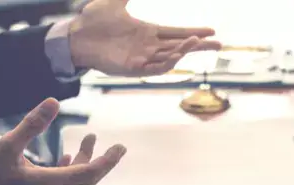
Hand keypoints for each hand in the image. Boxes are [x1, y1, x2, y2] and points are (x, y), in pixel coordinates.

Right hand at [0, 98, 126, 184]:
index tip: (120, 148)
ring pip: (77, 179)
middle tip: (118, 147)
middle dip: (105, 161)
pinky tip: (68, 158)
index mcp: (50, 183)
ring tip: (89, 138)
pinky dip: (72, 169)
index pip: (90, 172)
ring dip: (86, 160)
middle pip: (89, 177)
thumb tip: (52, 103)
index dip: (108, 159)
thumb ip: (31, 124)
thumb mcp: (8, 146)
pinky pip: (65, 183)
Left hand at [69, 0, 222, 76]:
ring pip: (171, 56)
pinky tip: (178, 54)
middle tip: (219, 44)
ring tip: (197, 41)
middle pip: (181, 46)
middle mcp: (149, 46)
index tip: (212, 30)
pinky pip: (156, 68)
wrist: (74, 36)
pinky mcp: (133, 68)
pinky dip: (169, 62)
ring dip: (185, 50)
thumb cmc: (92, 21)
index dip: (194, 31)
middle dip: (200, 46)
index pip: (177, 32)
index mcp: (148, 32)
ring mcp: (142, 58)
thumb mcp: (114, 1)